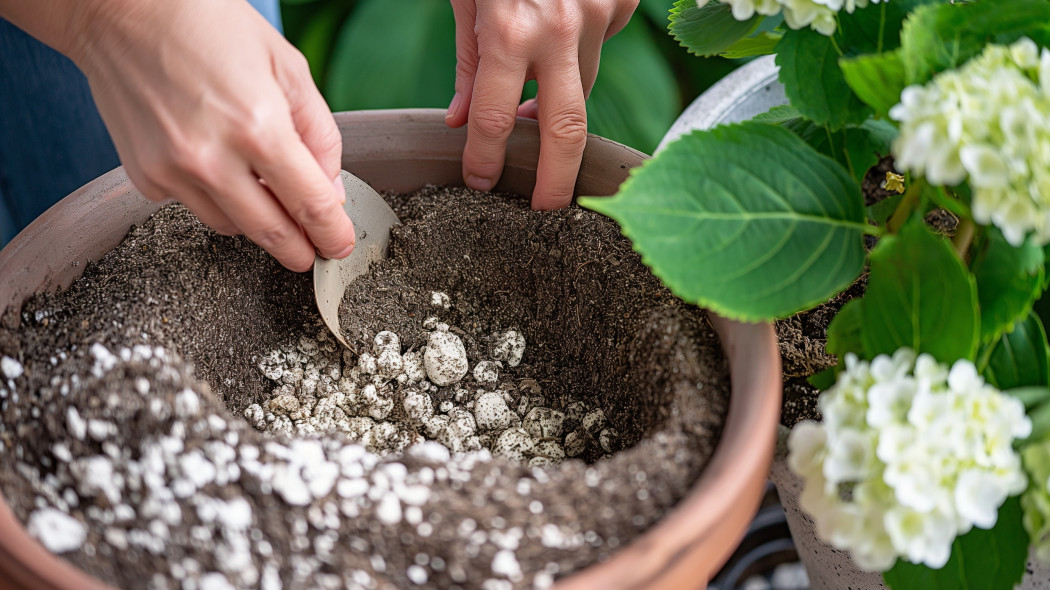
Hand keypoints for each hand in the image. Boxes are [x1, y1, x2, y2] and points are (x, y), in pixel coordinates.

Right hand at [66, 0, 353, 271]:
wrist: (120, 10)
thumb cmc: (206, 22)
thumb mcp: (286, 65)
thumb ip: (318, 134)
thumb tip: (330, 191)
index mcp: (259, 127)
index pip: (310, 205)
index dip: (332, 234)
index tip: (339, 246)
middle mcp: (213, 159)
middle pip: (272, 232)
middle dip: (300, 249)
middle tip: (314, 250)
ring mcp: (174, 172)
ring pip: (232, 227)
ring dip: (257, 220)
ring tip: (264, 190)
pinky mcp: (146, 177)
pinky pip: (194, 206)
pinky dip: (215, 196)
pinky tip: (215, 160)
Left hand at [446, 0, 637, 209]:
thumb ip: (468, 59)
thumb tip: (462, 117)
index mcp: (509, 30)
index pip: (495, 119)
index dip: (485, 158)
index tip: (481, 180)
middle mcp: (559, 30)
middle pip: (565, 130)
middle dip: (557, 181)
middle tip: (544, 208)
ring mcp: (596, 16)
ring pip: (583, 86)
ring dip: (559, 95)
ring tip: (534, 78)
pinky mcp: (621, 3)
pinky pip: (601, 44)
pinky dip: (579, 47)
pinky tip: (561, 23)